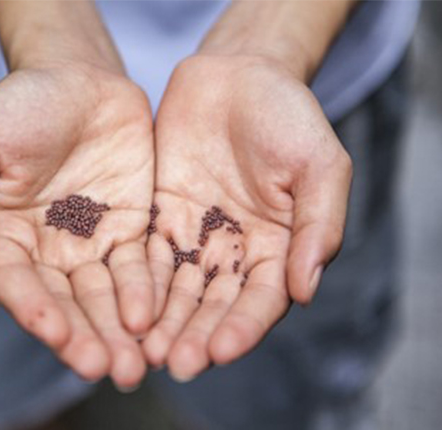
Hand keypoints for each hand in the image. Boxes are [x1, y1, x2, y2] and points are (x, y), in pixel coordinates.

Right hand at [0, 63, 153, 387]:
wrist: (79, 78)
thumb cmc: (20, 105)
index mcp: (4, 237)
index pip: (17, 284)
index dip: (34, 310)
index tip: (53, 332)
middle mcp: (48, 252)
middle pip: (66, 303)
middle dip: (86, 336)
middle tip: (107, 368)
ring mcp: (92, 244)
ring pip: (106, 297)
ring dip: (119, 331)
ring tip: (135, 364)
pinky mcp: (131, 232)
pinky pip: (140, 268)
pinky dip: (147, 294)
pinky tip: (155, 318)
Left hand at [143, 56, 351, 380]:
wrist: (238, 75)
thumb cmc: (288, 115)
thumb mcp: (320, 164)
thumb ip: (320, 225)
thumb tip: (307, 289)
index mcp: (278, 248)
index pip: (261, 300)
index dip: (243, 327)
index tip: (221, 351)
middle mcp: (233, 252)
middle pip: (213, 305)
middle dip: (195, 335)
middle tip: (174, 363)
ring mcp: (193, 237)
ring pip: (175, 290)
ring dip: (162, 322)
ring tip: (143, 350)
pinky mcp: (158, 217)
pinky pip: (144, 256)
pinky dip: (135, 283)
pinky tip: (122, 306)